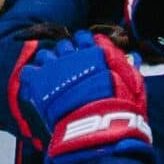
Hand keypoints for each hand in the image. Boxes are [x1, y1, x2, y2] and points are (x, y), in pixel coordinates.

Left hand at [17, 33, 150, 162]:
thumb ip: (129, 68)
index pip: (84, 38)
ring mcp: (54, 67)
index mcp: (95, 52)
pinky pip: (28, 72)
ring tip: (51, 79)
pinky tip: (37, 89)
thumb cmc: (119, 108)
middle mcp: (73, 55)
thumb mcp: (134, 86)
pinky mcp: (39, 82)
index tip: (83, 55)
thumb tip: (133, 57)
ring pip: (45, 55)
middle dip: (65, 56)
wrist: (98, 126)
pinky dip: (32, 79)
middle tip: (68, 71)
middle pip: (63, 46)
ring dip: (48, 65)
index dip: (83, 46)